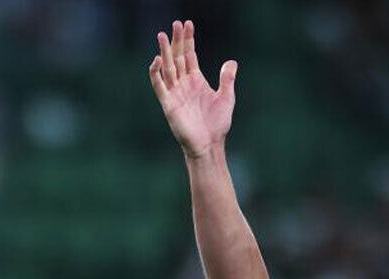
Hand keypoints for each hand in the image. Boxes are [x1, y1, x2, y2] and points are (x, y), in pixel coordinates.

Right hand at [149, 20, 237, 159]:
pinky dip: (156, 73)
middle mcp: (183, 83)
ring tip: (163, 35)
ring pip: (167, 67)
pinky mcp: (168, 103)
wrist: (210, 144)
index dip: (188, 40)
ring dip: (164, 51)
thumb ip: (227, 79)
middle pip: (177, 57)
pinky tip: (157, 60)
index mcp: (196, 80)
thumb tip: (232, 61)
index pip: (189, 55)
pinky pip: (159, 85)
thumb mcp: (226, 98)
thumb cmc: (217, 123)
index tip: (188, 24)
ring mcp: (175, 92)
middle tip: (176, 24)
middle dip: (176, 40)